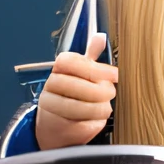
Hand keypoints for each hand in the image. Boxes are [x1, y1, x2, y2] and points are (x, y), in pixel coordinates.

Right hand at [34, 34, 115, 149]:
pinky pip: (81, 124)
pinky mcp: (57, 127)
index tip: (114, 74)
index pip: (69, 62)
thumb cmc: (71, 97)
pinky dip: (93, 123)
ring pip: (78, 107)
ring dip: (98, 108)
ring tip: (105, 108)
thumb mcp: (81, 75)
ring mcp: (50, 108)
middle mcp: (49, 87)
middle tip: (110, 93)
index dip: (94, 68)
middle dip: (98, 91)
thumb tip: (100, 37)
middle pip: (75, 85)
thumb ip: (90, 57)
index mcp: (57, 70)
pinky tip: (94, 120)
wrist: (55, 127)